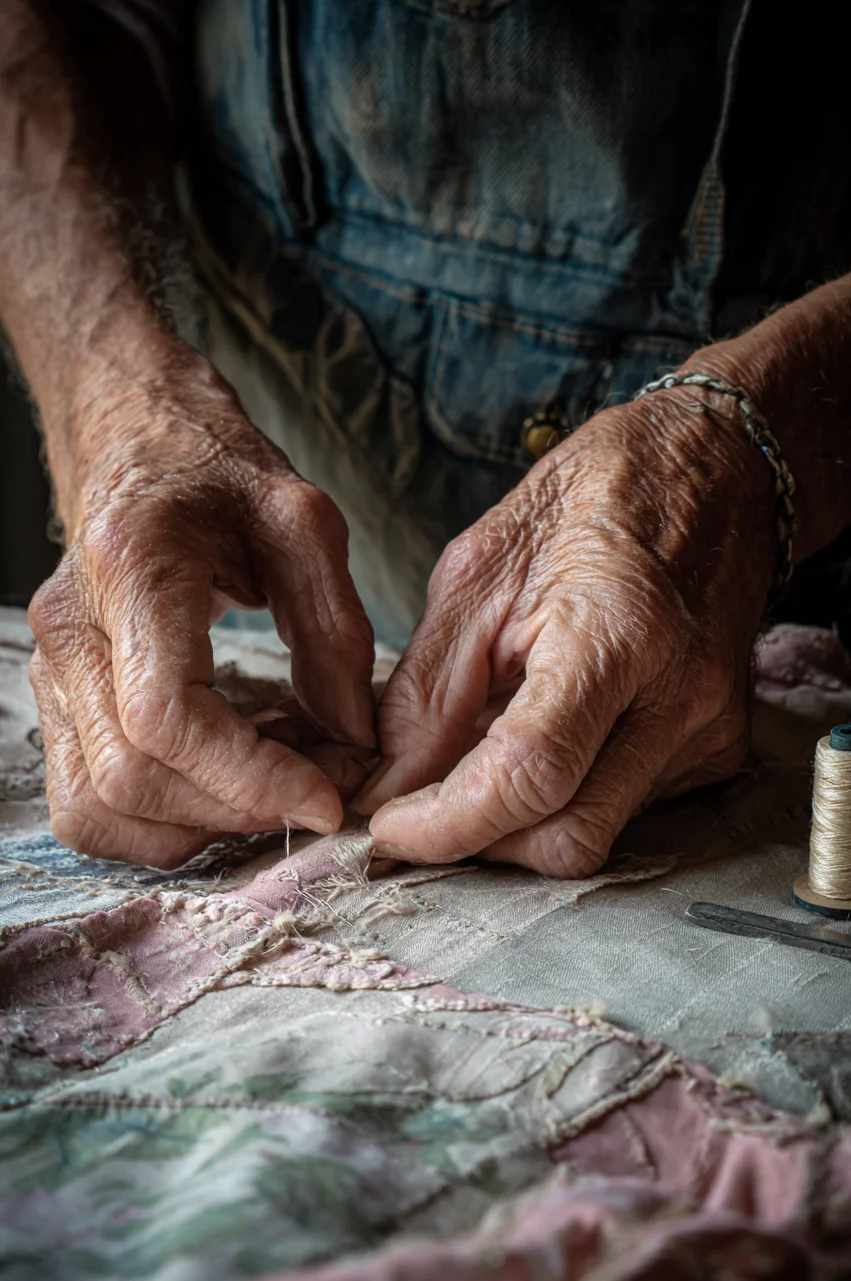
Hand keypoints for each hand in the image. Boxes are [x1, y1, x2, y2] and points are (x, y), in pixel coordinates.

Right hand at [29, 345, 374, 866]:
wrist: (135, 439)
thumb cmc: (217, 471)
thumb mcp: (304, 524)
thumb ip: (334, 632)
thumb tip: (354, 741)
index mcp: (133, 568)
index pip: (167, 717)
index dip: (250, 778)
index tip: (327, 797)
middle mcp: (71, 629)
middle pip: (133, 779)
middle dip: (241, 810)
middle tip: (324, 787)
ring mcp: (49, 670)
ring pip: (99, 808)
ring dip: (202, 824)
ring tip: (275, 779)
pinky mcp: (54, 699)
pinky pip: (89, 802)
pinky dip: (166, 817)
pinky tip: (228, 776)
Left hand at [357, 387, 775, 876]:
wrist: (717, 472)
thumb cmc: (594, 499)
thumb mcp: (480, 572)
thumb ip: (429, 690)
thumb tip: (385, 788)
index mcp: (616, 632)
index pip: (530, 773)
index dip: (448, 823)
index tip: (389, 827)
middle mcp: (679, 696)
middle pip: (568, 836)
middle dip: (478, 840)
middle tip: (418, 805)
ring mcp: (710, 731)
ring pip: (597, 837)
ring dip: (518, 824)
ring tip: (479, 757)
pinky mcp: (721, 750)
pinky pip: (627, 812)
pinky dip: (565, 800)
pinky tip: (542, 741)